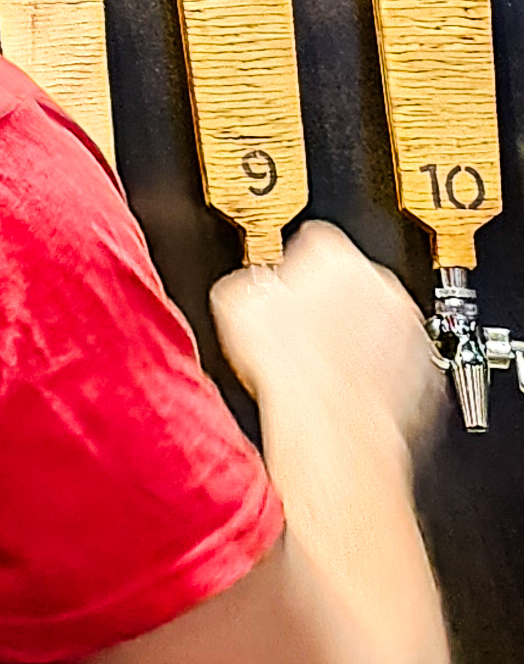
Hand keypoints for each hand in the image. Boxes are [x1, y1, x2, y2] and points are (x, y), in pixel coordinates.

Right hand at [212, 221, 443, 457]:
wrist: (332, 424)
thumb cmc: (289, 365)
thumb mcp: (236, 302)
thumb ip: (253, 283)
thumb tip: (254, 292)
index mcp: (334, 255)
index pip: (313, 240)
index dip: (293, 267)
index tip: (284, 287)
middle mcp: (381, 285)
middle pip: (353, 279)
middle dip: (330, 300)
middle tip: (301, 328)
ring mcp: (409, 330)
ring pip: (380, 322)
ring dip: (357, 336)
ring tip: (320, 362)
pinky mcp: (426, 373)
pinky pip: (401, 363)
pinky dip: (377, 371)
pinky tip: (345, 386)